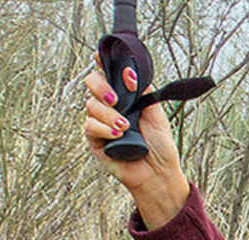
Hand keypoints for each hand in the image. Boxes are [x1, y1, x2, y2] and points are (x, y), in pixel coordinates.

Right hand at [82, 68, 189, 228]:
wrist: (159, 172)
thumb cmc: (159, 146)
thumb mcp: (157, 114)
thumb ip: (145, 92)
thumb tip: (132, 73)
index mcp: (124, 98)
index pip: (108, 74)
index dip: (103, 63)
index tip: (102, 57)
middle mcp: (109, 107)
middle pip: (92, 83)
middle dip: (101, 87)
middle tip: (115, 99)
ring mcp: (100, 122)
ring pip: (91, 105)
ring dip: (109, 114)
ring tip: (126, 126)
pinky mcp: (94, 140)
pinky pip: (90, 126)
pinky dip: (104, 128)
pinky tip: (117, 134)